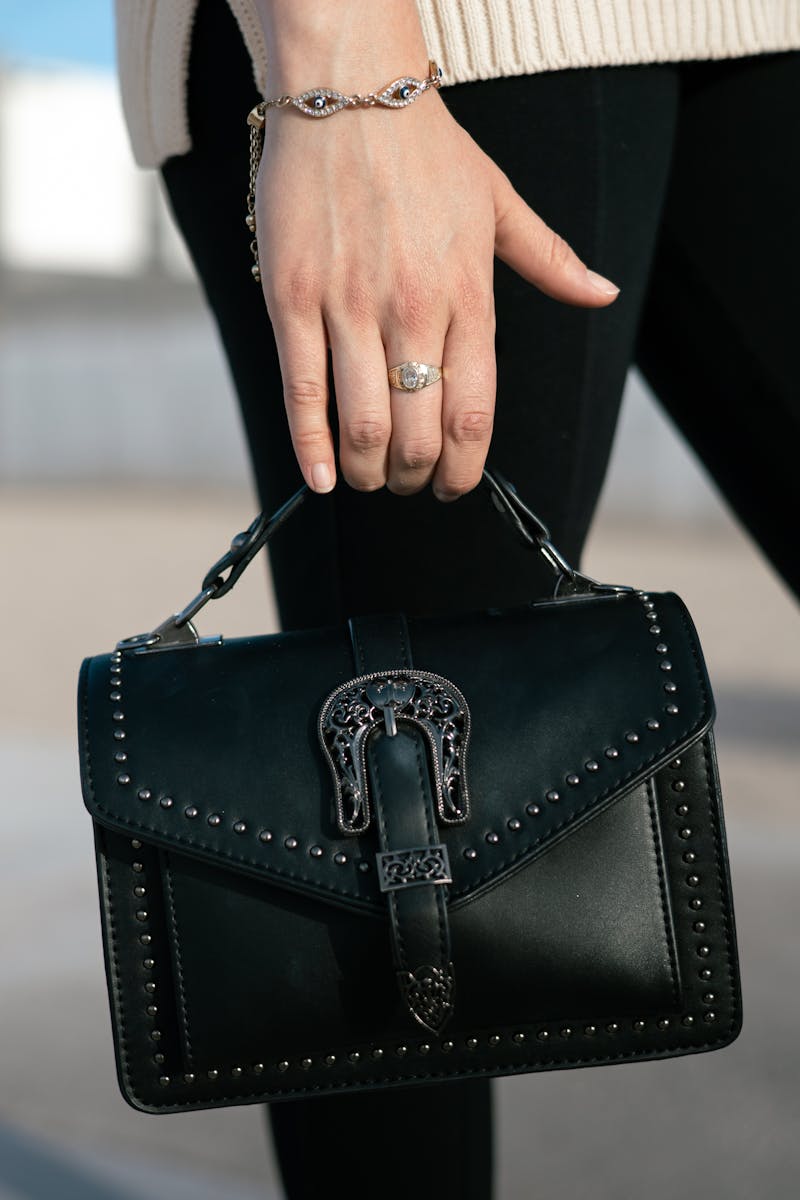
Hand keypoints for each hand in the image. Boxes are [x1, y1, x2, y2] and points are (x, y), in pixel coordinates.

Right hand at [255, 82, 618, 500]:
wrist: (348, 90)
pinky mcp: (292, 297)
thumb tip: (603, 294)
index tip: (453, 486)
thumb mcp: (500, 200)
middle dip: (415, 477)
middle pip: (419, 433)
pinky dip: (310, 445)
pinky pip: (301, 389)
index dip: (464, 469)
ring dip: (368, 470)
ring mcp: (349, 304)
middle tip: (406, 482)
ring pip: (362, 422)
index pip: (474, 415)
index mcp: (470, 296)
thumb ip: (551, 259)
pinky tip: (322, 477)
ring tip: (369, 476)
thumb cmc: (426, 150)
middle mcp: (414, 309)